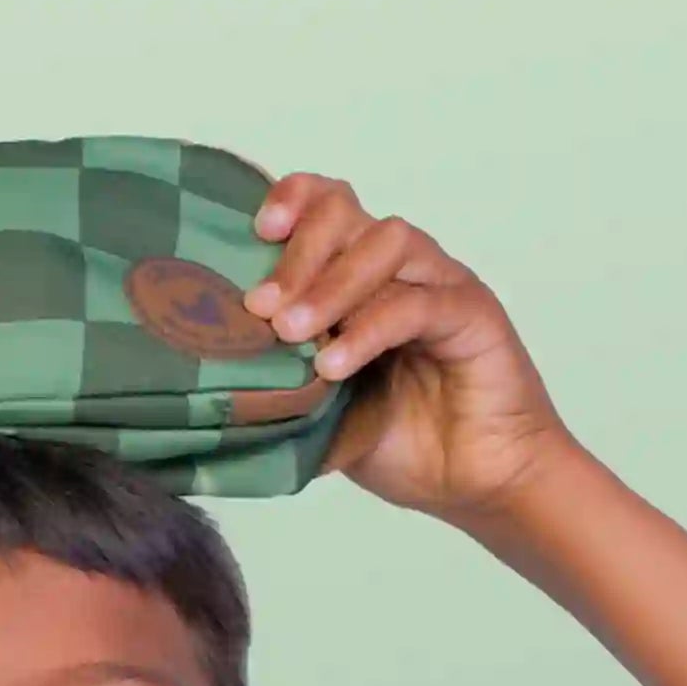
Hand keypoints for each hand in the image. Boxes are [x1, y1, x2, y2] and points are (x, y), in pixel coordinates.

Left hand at [244, 171, 583, 522]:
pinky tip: (334, 365)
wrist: (476, 484)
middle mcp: (403, 270)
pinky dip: (369, 329)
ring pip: (386, 244)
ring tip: (292, 333)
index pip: (329, 207)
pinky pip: (417, 305)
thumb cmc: (404, 445)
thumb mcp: (323, 415)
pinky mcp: (474, 316)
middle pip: (349, 214)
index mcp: (364, 280)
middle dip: (298, 252)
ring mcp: (441, 286)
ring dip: (331, 284)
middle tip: (262, 306)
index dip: (293, 201)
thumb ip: (282, 388)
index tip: (253, 232)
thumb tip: (211, 390)